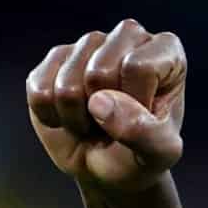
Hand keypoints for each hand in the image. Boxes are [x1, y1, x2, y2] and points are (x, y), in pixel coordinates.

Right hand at [26, 20, 185, 192]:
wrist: (108, 171)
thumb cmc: (141, 155)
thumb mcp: (159, 155)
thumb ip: (145, 133)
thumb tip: (100, 103)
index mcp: (167, 50)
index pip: (138, 68)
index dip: (135, 105)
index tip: (145, 120)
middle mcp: (129, 36)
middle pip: (98, 72)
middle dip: (102, 113)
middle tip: (115, 123)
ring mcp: (90, 43)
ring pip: (67, 83)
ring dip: (77, 118)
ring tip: (95, 121)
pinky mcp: (55, 57)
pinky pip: (39, 90)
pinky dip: (52, 116)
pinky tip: (72, 116)